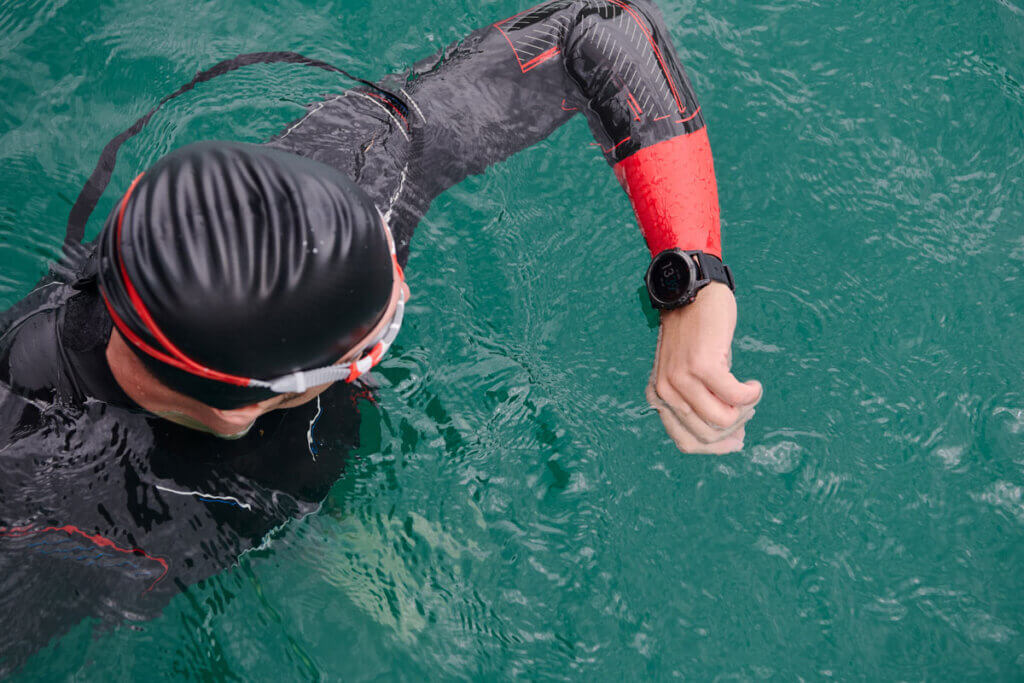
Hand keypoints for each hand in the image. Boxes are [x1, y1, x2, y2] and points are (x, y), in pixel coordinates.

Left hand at [647, 282, 761, 453]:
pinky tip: (754, 384)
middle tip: (748, 409)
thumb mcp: (691, 373)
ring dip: (745, 411)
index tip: (737, 439)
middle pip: (708, 434)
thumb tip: (735, 438)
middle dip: (735, 429)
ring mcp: (682, 379)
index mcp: (660, 398)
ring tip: (750, 394)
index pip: (687, 442)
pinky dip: (751, 394)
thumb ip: (702, 402)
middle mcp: (666, 392)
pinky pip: (736, 397)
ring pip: (723, 419)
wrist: (692, 293)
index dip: (717, 446)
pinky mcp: (703, 366)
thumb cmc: (697, 334)